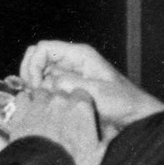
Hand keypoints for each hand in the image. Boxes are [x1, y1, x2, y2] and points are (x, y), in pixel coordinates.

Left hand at [10, 88, 106, 164]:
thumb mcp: (97, 156)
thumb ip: (107, 140)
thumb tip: (115, 132)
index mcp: (82, 107)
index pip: (81, 94)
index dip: (78, 105)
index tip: (76, 117)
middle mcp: (61, 100)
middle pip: (60, 93)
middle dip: (59, 104)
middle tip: (58, 123)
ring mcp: (39, 103)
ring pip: (41, 92)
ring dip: (42, 102)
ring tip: (42, 119)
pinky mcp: (22, 111)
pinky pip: (22, 97)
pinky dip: (24, 104)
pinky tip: (26, 115)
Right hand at [19, 40, 163, 131]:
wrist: (134, 116)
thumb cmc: (122, 102)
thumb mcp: (97, 92)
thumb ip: (71, 85)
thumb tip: (48, 84)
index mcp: (79, 55)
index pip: (43, 48)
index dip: (33, 65)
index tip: (36, 87)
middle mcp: (71, 62)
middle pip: (37, 57)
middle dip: (29, 73)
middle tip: (33, 93)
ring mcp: (69, 75)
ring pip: (40, 72)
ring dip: (34, 85)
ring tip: (39, 102)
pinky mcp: (69, 89)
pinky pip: (48, 87)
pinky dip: (42, 95)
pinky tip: (46, 107)